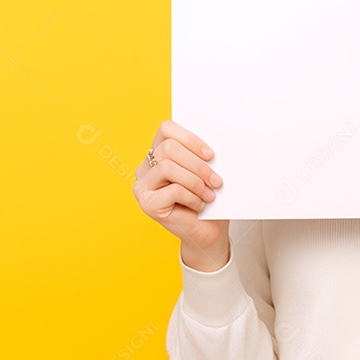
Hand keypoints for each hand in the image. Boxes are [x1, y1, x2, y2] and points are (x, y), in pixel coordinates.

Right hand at [133, 119, 229, 262]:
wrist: (207, 231)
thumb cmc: (207, 198)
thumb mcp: (205, 171)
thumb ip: (200, 155)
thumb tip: (209, 146)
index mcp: (158, 152)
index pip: (166, 128)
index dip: (190, 138)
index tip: (210, 155)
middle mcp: (145, 167)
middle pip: (168, 148)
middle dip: (197, 164)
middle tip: (217, 180)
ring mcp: (143, 186)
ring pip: (168, 167)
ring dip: (196, 181)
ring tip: (209, 195)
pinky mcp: (147, 204)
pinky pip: (173, 190)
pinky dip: (192, 197)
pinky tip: (199, 206)